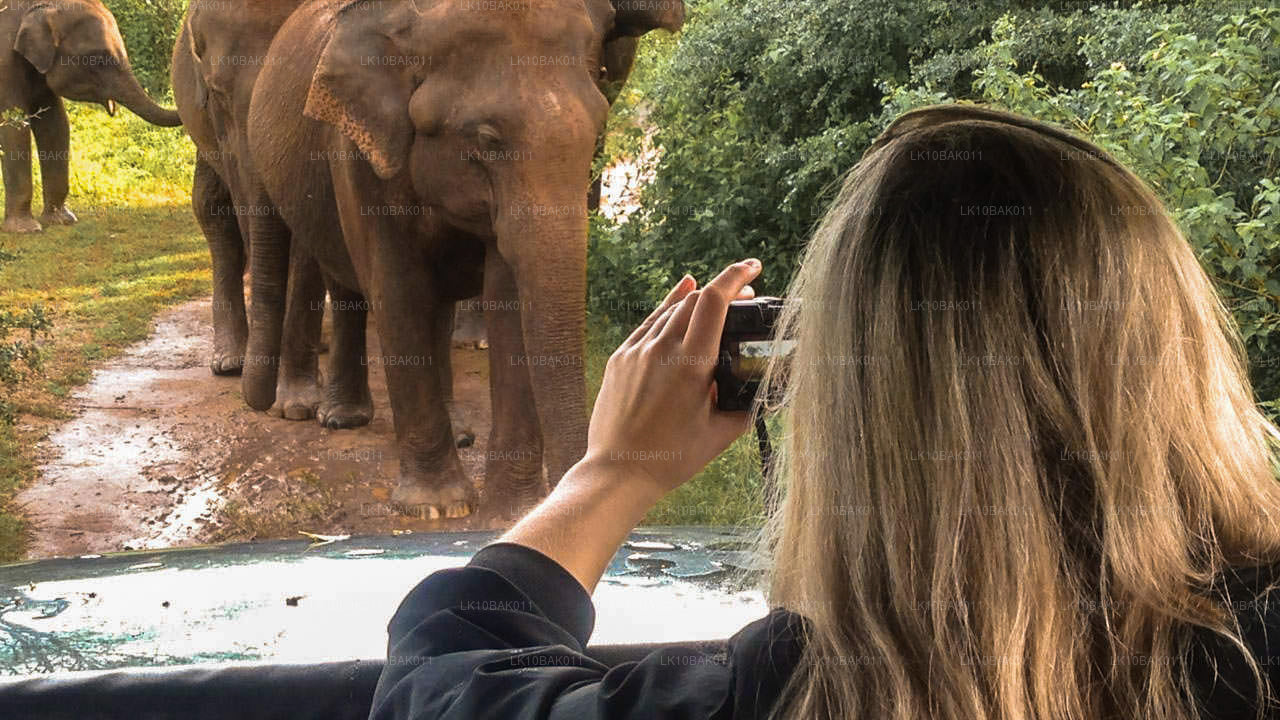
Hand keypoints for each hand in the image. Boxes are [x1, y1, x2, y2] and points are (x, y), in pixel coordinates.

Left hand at [581, 258, 762, 496]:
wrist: (618, 471)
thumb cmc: (671, 458)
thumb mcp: (720, 435)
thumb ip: (745, 406)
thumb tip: (762, 393)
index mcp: (691, 363)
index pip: (714, 301)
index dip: (736, 276)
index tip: (754, 267)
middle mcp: (661, 349)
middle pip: (695, 299)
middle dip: (723, 291)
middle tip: (745, 297)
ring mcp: (636, 351)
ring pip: (671, 309)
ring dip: (697, 300)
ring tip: (717, 302)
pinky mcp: (620, 359)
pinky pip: (648, 323)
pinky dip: (668, 307)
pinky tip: (680, 294)